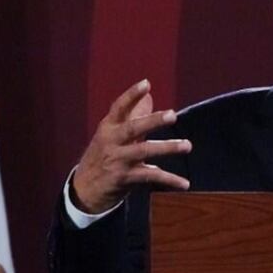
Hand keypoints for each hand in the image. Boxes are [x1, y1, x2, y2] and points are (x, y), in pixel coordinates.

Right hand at [72, 79, 191, 213]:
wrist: (84, 189)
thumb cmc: (103, 156)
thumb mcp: (112, 135)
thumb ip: (132, 117)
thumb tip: (150, 97)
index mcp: (108, 128)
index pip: (119, 108)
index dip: (131, 95)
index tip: (146, 84)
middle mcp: (111, 142)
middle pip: (132, 129)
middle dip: (152, 121)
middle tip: (172, 115)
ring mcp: (118, 160)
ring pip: (144, 151)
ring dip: (167, 148)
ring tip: (187, 145)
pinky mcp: (124, 178)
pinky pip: (150, 177)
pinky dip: (169, 180)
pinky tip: (184, 183)